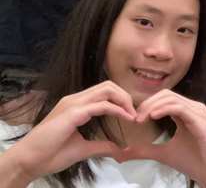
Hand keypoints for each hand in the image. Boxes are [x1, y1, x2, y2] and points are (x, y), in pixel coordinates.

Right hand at [6, 81, 135, 183]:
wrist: (29, 161)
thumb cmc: (51, 154)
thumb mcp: (82, 149)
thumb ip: (100, 146)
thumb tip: (118, 150)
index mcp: (76, 104)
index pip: (104, 91)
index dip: (121, 100)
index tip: (132, 115)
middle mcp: (76, 99)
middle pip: (108, 86)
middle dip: (125, 96)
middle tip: (134, 112)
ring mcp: (74, 104)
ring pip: (106, 90)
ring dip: (123, 100)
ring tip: (132, 114)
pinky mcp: (73, 113)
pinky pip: (100, 105)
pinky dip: (116, 109)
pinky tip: (125, 117)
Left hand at [122, 90, 205, 187]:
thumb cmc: (194, 162)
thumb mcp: (164, 154)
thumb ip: (146, 150)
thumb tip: (124, 152)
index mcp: (185, 112)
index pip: (164, 98)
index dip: (148, 104)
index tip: (135, 119)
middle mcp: (192, 108)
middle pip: (167, 94)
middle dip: (149, 103)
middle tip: (136, 118)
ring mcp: (198, 112)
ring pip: (172, 98)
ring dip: (153, 106)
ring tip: (142, 118)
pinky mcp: (201, 120)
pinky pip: (180, 108)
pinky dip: (164, 109)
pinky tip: (153, 116)